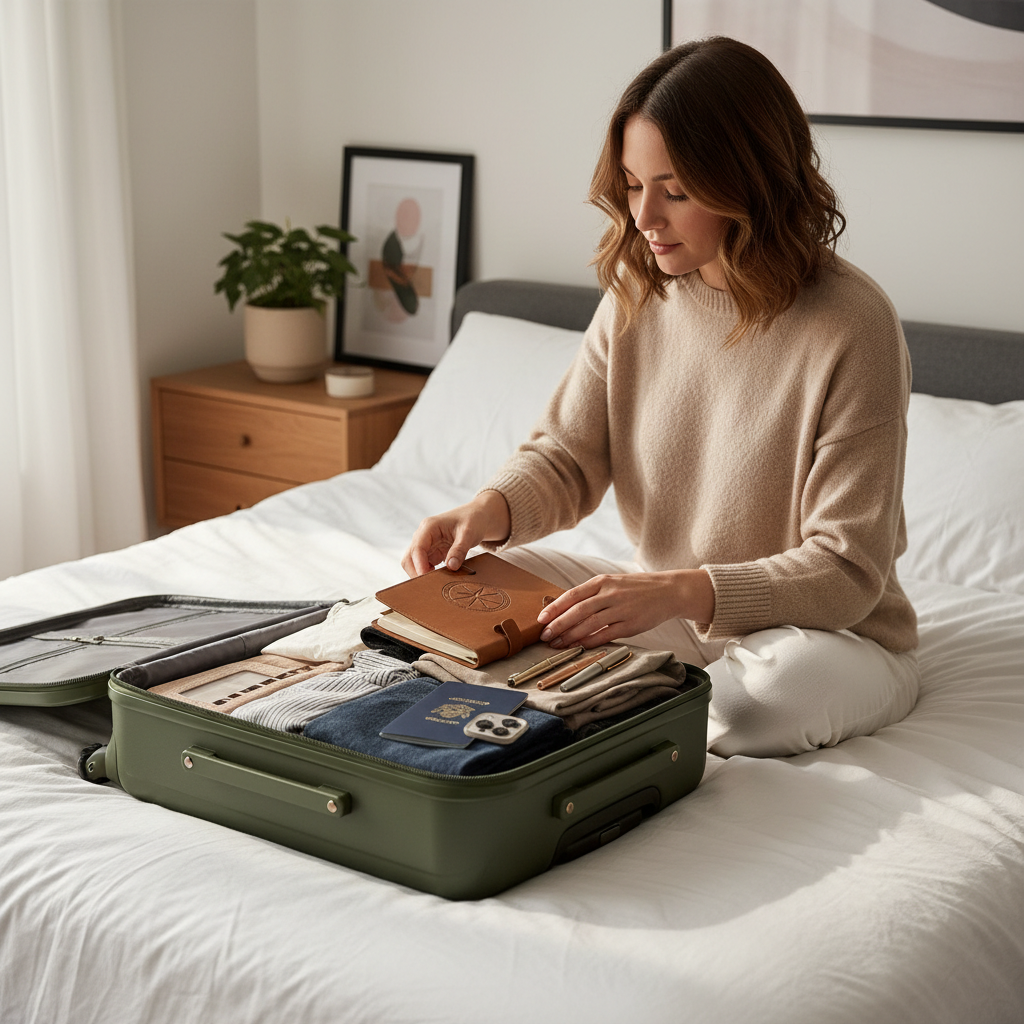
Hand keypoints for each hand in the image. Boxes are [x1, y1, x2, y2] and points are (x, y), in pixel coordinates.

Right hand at [401, 490, 511, 576]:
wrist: (477, 516)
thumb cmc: (473, 520)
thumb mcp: (469, 533)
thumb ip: (459, 549)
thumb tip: (451, 567)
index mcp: (429, 527)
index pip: (417, 548)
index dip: (420, 565)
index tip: (427, 578)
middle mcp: (423, 536)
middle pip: (409, 558)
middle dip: (416, 572)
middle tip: (430, 586)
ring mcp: (426, 545)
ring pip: (413, 563)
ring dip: (421, 574)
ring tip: (436, 584)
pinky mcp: (432, 552)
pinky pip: (424, 566)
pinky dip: (428, 574)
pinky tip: (439, 580)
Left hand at [536, 569, 714, 647]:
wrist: (668, 591)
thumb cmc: (635, 588)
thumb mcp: (612, 583)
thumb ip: (591, 594)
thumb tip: (564, 608)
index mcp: (602, 581)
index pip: (572, 595)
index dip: (554, 608)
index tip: (541, 619)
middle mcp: (610, 594)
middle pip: (578, 611)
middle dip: (558, 625)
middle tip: (545, 636)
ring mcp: (621, 609)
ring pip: (590, 624)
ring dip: (571, 636)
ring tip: (558, 645)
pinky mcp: (631, 624)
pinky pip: (606, 635)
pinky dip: (591, 642)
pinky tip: (580, 647)